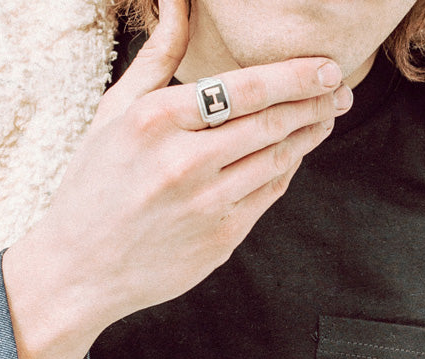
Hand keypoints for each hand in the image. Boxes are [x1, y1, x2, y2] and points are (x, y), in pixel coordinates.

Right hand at [3, 0, 351, 358]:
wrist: (83, 266)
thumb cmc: (96, 183)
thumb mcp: (115, 112)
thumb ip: (157, 57)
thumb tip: (179, 1)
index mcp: (156, 120)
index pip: (244, 88)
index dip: (295, 77)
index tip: (327, 66)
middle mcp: (185, 161)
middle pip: (269, 123)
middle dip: (314, 103)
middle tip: (341, 89)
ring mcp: (208, 204)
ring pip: (276, 160)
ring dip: (309, 135)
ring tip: (328, 115)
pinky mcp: (222, 238)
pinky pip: (268, 195)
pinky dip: (287, 170)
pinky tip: (297, 152)